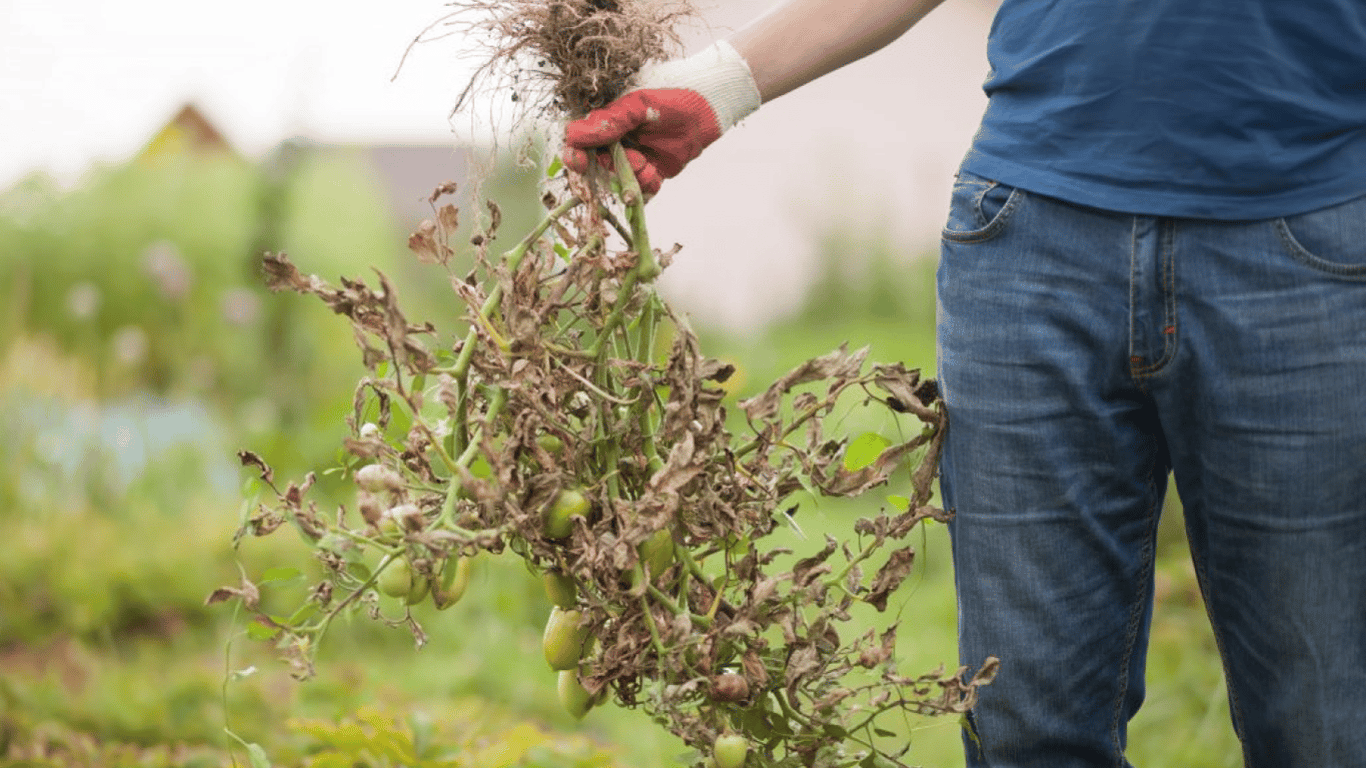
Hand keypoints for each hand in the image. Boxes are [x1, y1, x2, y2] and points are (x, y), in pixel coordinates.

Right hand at [562, 41, 760, 195]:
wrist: (707, 109)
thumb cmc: (671, 96)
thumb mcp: (637, 105)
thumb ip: (608, 122)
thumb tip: (572, 135)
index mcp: (607, 121)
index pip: (580, 142)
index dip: (576, 155)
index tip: (578, 162)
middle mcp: (616, 141)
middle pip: (598, 166)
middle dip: (611, 166)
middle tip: (631, 158)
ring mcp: (633, 158)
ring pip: (618, 180)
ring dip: (630, 175)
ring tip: (646, 162)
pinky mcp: (651, 172)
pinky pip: (641, 189)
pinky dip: (646, 185)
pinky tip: (656, 172)